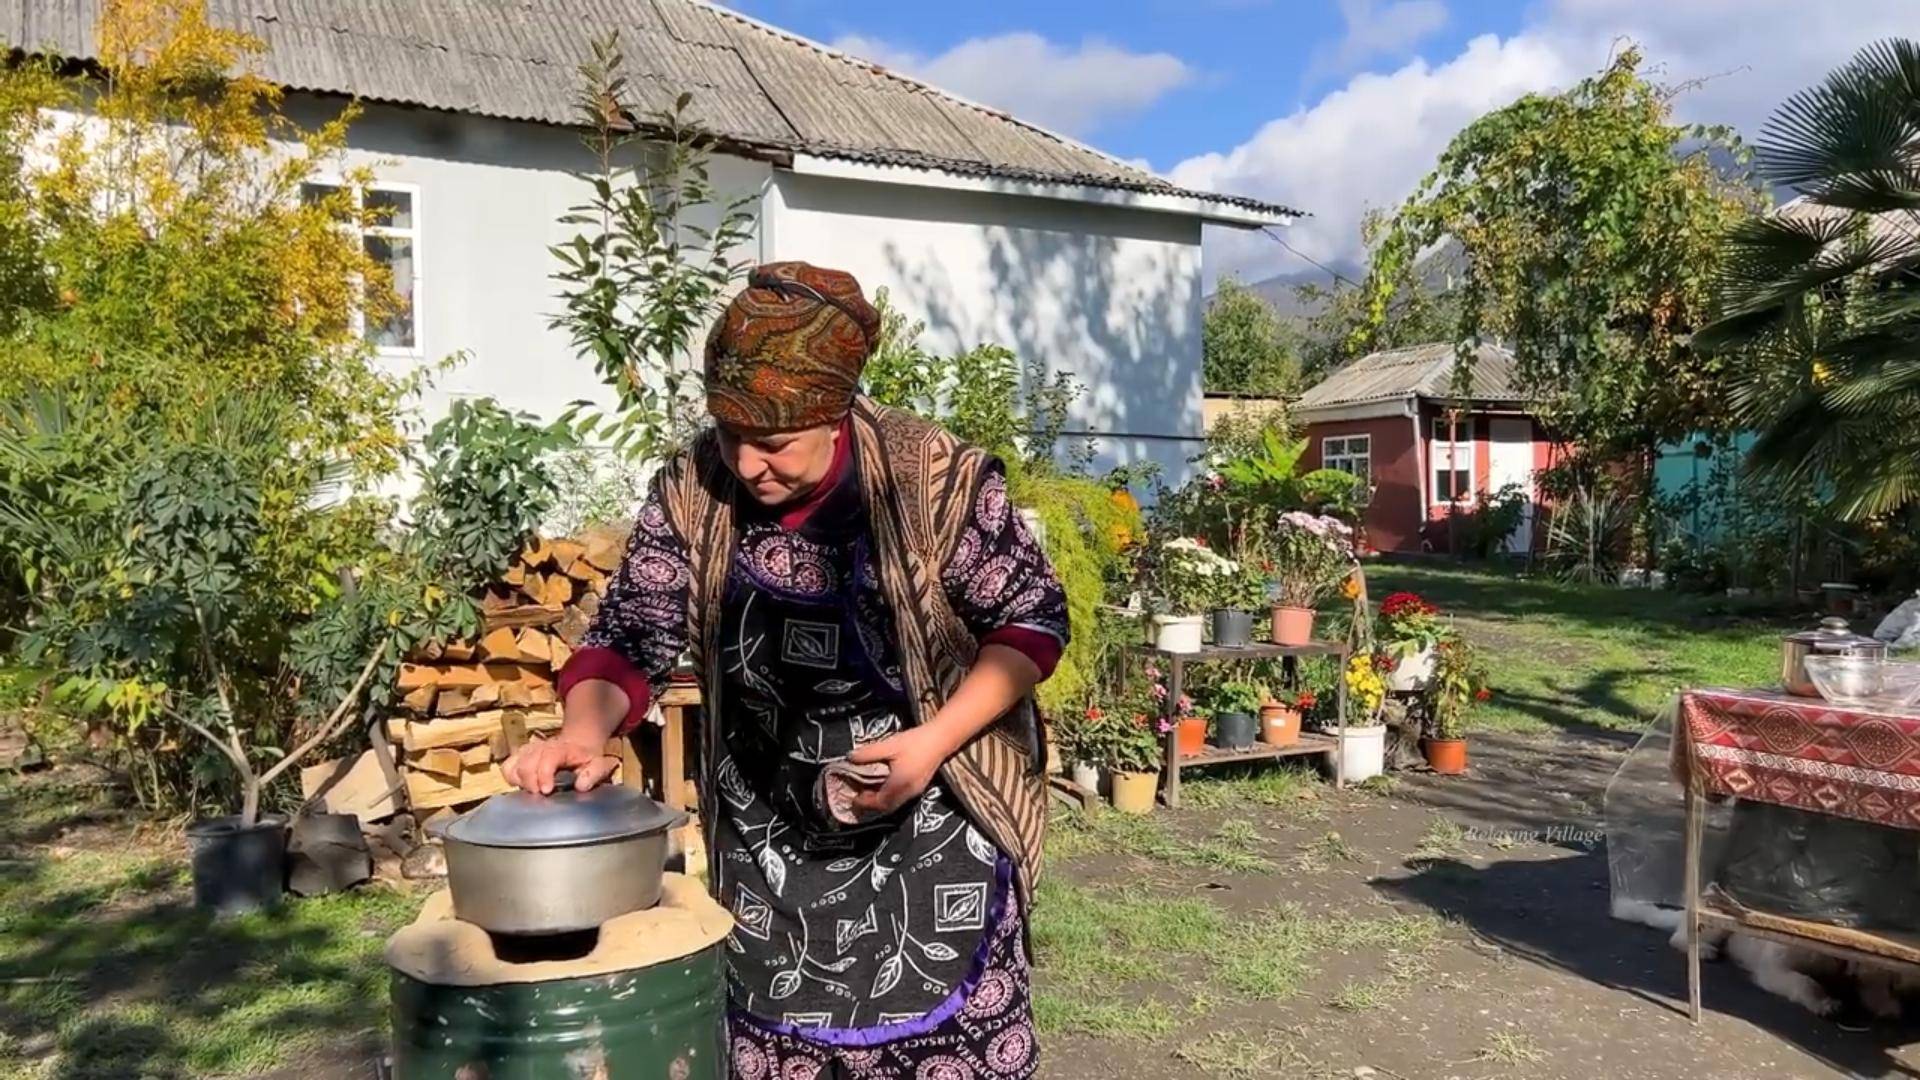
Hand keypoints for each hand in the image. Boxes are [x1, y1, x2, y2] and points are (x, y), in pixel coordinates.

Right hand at [502, 736, 618, 794]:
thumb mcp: (599, 764)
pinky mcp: (519, 756)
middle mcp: (541, 747)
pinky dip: (511, 777)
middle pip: (526, 763)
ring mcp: (528, 750)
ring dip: (520, 781)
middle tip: (540, 796)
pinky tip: (522, 785)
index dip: (544, 774)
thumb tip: (581, 785)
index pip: (547, 758)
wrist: (578, 744)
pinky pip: (507, 767)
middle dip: (530, 782)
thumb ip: (593, 774)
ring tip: (532, 791)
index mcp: (561, 748)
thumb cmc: (587, 758)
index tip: (547, 791)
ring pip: (513, 764)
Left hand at [846, 726, 949, 815]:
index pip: (879, 802)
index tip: (852, 797)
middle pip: (886, 807)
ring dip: (880, 800)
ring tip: (868, 789)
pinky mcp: (919, 787)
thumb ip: (868, 753)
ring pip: (893, 803)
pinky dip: (888, 795)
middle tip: (858, 795)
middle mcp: (908, 792)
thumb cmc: (916, 742)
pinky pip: (900, 798)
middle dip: (871, 804)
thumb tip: (850, 757)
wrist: (941, 739)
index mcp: (900, 784)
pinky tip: (882, 784)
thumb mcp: (889, 745)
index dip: (864, 803)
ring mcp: (915, 791)